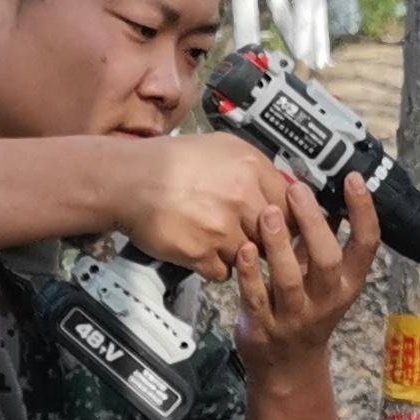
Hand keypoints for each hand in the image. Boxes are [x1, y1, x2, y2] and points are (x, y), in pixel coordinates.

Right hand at [116, 133, 305, 279]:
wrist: (128, 181)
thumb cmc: (170, 161)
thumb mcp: (221, 147)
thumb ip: (256, 167)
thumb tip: (283, 188)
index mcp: (250, 168)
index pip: (291, 204)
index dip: (287, 217)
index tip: (280, 225)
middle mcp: (241, 198)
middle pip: (274, 234)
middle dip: (262, 237)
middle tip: (245, 233)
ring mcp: (222, 229)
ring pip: (249, 256)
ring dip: (237, 253)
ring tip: (216, 239)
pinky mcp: (202, 254)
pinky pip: (223, 272)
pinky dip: (214, 266)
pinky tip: (202, 250)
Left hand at [232, 174, 381, 379]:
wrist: (287, 365)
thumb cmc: (307, 308)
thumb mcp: (324, 276)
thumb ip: (323, 237)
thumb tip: (324, 189)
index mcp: (347, 283)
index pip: (367, 244)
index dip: (363, 211)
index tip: (353, 179)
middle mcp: (326, 300)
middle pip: (326, 260)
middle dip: (313, 224)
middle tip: (297, 190)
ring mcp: (294, 316)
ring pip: (289, 279)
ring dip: (278, 245)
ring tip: (268, 213)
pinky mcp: (264, 327)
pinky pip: (256, 298)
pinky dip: (249, 274)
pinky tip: (244, 249)